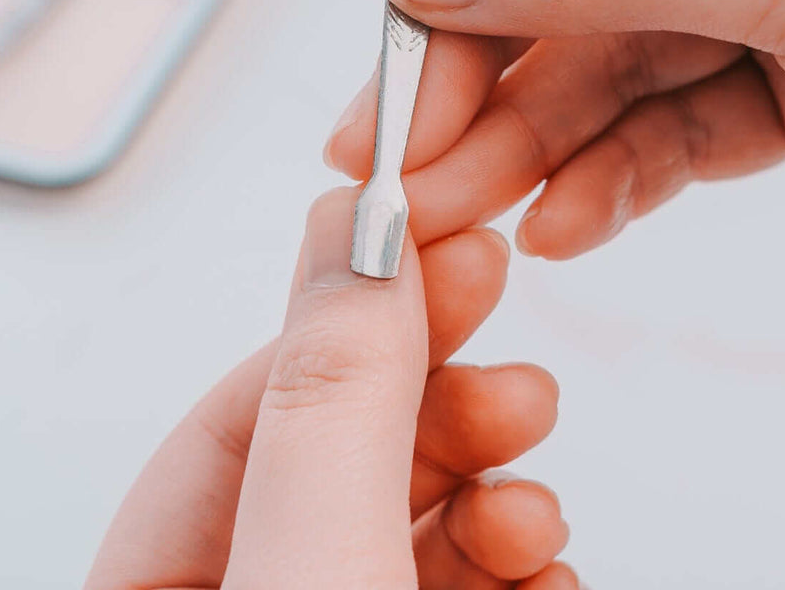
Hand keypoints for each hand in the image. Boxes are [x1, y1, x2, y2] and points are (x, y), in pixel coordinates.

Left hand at [84, 189, 577, 588]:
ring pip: (408, 528)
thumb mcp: (319, 569)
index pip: (238, 422)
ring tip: (535, 506)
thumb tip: (347, 230)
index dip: (348, 334)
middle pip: (339, 466)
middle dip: (442, 414)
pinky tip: (546, 563)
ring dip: (494, 497)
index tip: (441, 254)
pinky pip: (459, 588)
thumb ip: (331, 405)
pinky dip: (516, 568)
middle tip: (518, 382)